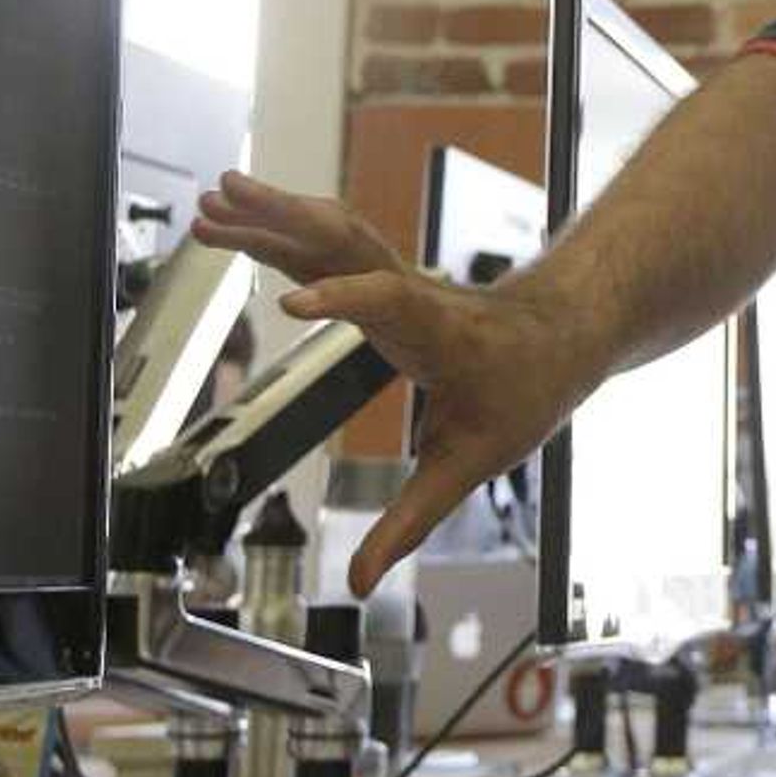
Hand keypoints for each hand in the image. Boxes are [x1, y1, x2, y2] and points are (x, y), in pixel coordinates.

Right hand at [192, 169, 602, 593]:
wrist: (563, 335)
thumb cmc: (526, 388)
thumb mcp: (472, 464)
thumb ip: (411, 520)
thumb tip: (361, 577)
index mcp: (436, 330)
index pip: (385, 302)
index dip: (341, 299)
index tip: (292, 304)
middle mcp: (409, 291)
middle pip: (342, 241)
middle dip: (279, 219)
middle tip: (221, 201)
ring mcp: (394, 277)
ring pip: (330, 232)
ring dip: (270, 213)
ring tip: (212, 199)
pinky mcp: (382, 277)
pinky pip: (327, 245)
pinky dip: (281, 230)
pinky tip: (238, 222)